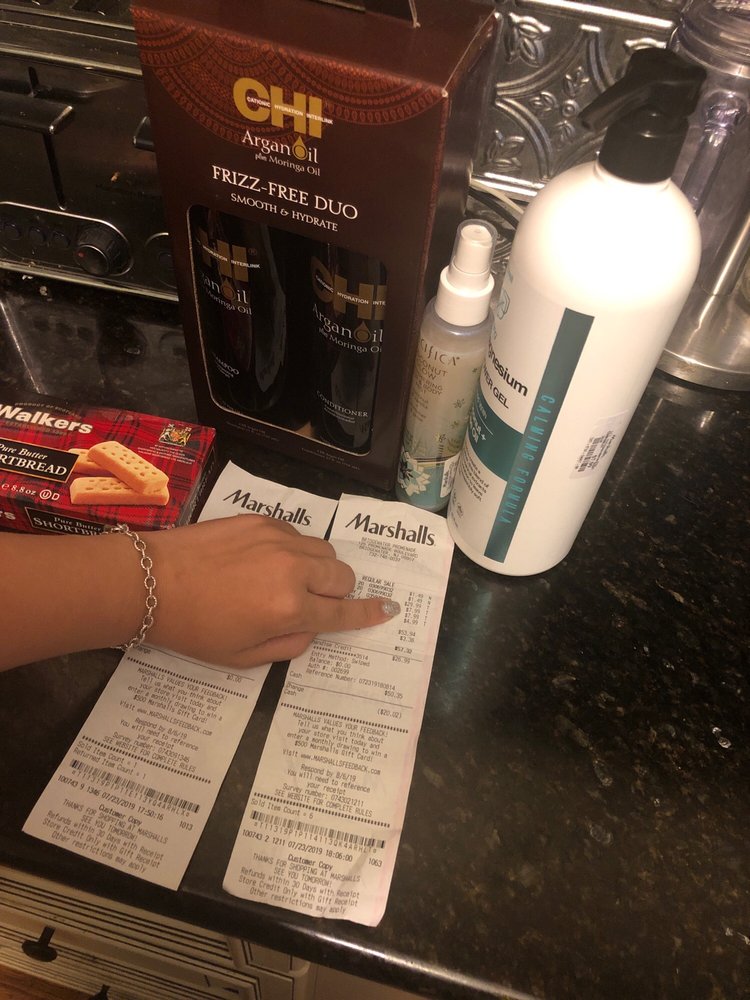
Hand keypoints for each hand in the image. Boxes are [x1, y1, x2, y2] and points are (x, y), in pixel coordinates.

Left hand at [146, 515, 399, 668]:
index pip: (343, 613)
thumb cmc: (194, 629)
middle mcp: (293, 570)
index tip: (388, 609)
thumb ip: (288, 646)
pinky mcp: (261, 520)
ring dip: (318, 569)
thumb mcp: (242, 658)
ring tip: (288, 581)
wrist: (151, 582)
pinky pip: (297, 534)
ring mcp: (278, 539)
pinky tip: (263, 562)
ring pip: (324, 551)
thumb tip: (311, 630)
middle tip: (312, 604)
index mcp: (290, 610)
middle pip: (342, 576)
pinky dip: (294, 550)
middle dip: (338, 592)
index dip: (369, 614)